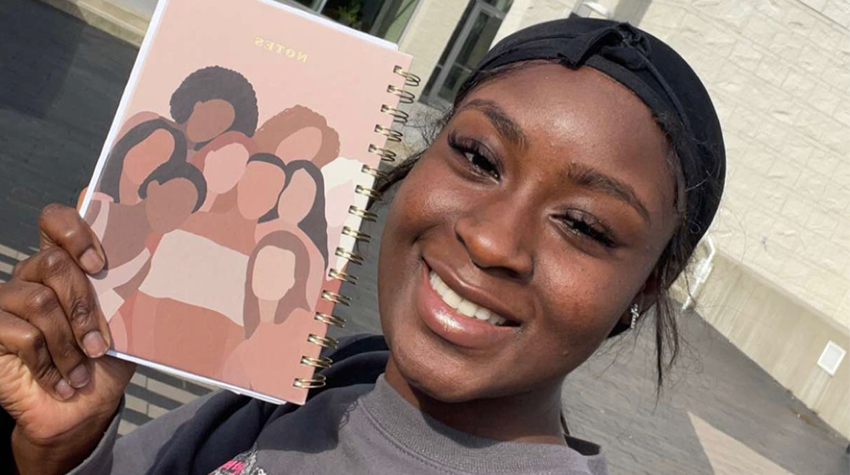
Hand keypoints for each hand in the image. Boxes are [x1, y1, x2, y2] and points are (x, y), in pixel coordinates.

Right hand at [0, 204, 134, 472]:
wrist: (83, 409)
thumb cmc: (107, 360)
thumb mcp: (128, 322)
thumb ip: (133, 287)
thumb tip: (165, 249)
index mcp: (67, 264)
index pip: (55, 219)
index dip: (74, 231)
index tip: (101, 264)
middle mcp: (32, 276)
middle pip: (53, 263)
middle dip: (84, 305)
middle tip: (100, 341)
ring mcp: (8, 302)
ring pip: (40, 301)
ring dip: (69, 341)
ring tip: (84, 365)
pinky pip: (21, 334)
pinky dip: (49, 363)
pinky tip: (63, 380)